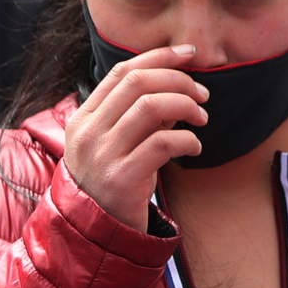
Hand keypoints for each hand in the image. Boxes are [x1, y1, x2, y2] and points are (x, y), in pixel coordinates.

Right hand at [63, 45, 207, 229]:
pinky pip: (163, 143)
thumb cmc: (113, 183)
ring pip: (151, 107)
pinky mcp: (122, 178)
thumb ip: (140, 116)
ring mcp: (103, 154)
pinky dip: (187, 139)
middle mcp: (88, 132)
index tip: (189, 54)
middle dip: (178, 80)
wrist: (95, 233)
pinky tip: (195, 147)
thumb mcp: (117, 144)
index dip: (159, 57)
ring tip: (202, 119)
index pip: (122, 72)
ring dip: (186, 106)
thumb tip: (178, 86)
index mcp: (84, 117)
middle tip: (203, 95)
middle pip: (138, 83)